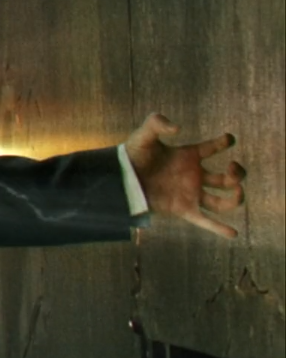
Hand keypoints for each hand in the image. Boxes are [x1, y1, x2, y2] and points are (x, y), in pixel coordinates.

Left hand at [125, 113, 245, 238]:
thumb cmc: (131, 156)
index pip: (212, 148)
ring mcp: (190, 194)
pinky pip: (204, 221)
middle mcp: (193, 176)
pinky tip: (233, 234)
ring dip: (235, 198)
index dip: (223, 142)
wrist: (120, 179)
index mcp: (188, 156)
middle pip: (226, 179)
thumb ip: (157, 122)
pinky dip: (218, 228)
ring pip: (222, 201)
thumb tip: (177, 129)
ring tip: (238, 191)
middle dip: (237, 174)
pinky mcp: (183, 209)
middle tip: (232, 168)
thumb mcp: (144, 135)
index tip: (228, 139)